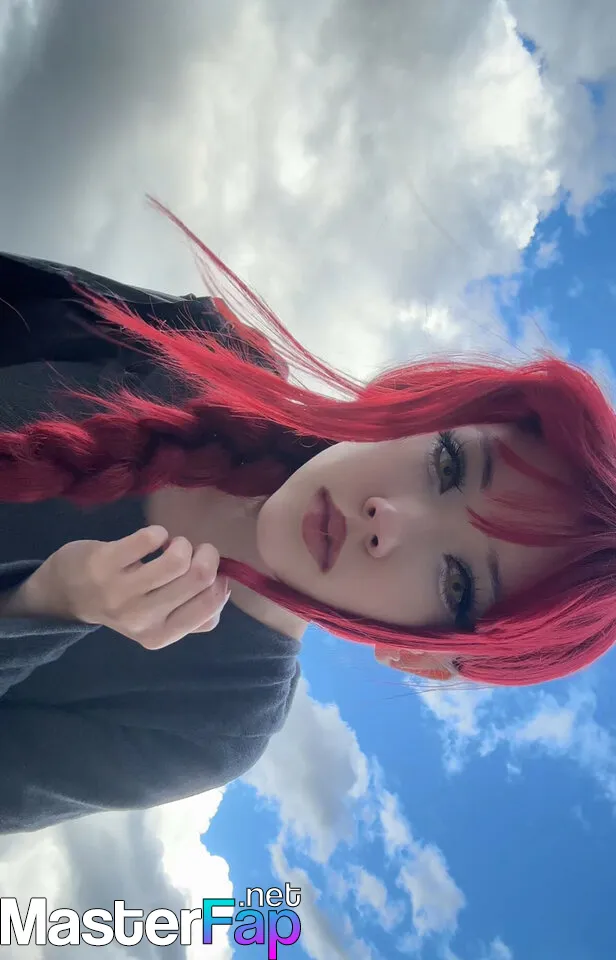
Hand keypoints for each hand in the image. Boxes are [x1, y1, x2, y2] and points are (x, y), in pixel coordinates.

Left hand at [36, 526, 230, 648]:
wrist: (65, 594)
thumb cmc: (122, 602)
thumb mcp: (157, 621)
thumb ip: (193, 615)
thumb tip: (225, 588)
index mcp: (160, 636)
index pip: (211, 608)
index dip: (220, 582)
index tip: (210, 571)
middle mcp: (141, 618)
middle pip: (201, 578)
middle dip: (206, 555)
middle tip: (194, 551)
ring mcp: (121, 591)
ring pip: (178, 559)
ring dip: (182, 543)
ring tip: (172, 545)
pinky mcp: (105, 563)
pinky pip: (149, 539)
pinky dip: (157, 532)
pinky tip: (150, 539)